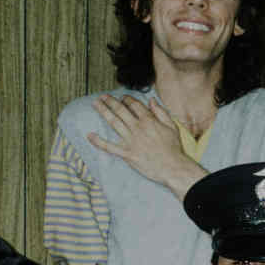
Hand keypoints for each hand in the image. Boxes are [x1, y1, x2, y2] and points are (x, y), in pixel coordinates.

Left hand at [87, 95, 206, 199]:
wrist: (173, 167)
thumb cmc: (174, 148)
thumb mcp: (172, 126)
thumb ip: (161, 112)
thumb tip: (151, 100)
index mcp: (149, 121)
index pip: (134, 105)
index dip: (126, 99)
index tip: (122, 97)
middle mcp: (137, 128)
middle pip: (121, 110)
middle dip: (110, 102)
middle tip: (102, 97)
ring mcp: (130, 141)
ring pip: (113, 122)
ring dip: (103, 112)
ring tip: (95, 104)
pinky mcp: (126, 153)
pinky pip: (109, 146)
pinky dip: (98, 141)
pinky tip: (90, 135)